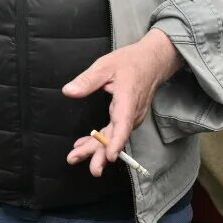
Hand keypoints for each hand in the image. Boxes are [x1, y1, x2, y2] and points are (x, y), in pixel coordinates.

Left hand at [63, 29, 180, 175]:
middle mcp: (132, 113)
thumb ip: (87, 80)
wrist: (153, 61)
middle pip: (116, 137)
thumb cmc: (130, 62)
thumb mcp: (106, 65)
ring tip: (76, 157)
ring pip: (114, 137)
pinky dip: (101, 140)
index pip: (123, 125)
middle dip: (99, 152)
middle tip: (79, 161)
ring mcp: (131, 117)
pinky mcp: (128, 117)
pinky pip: (115, 132)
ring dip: (97, 149)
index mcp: (127, 100)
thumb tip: (69, 92)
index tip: (110, 156)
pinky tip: (85, 145)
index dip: (116, 142)